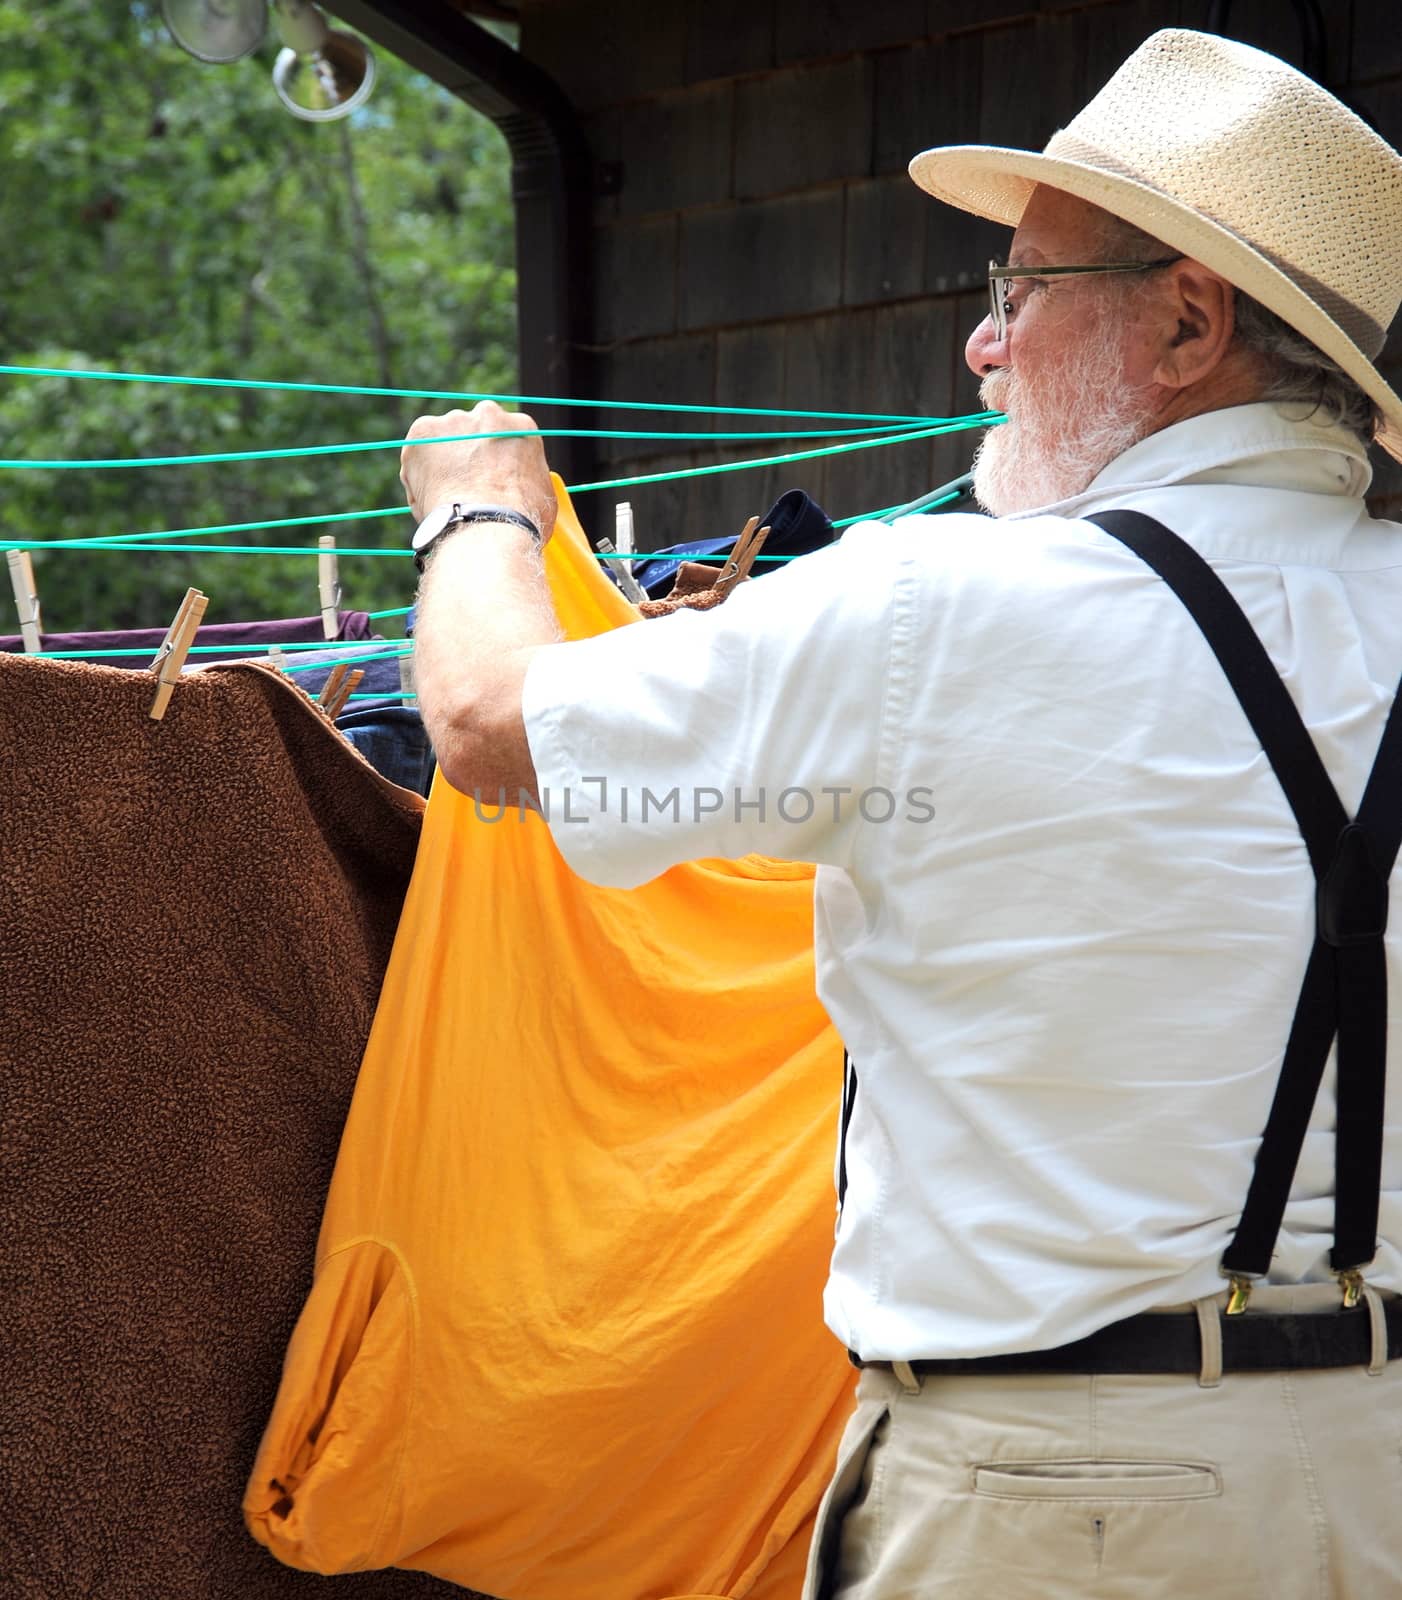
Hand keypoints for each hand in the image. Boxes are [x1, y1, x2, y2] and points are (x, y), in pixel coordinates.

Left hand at [400, 401, 557, 543]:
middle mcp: (487, 414)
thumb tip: (518, 490)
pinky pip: (416, 455)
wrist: (489, 525)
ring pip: (442, 442)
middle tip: (465, 487)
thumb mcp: (542, 495)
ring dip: (442, 465)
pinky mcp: (423, 432)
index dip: (493, 460)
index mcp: (521, 426)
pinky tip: (431, 500)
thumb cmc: (521, 519)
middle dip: (466, 455)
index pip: (502, 437)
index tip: (487, 479)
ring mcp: (454, 421)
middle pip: (471, 433)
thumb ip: (526, 479)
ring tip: (447, 499)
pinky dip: (418, 475)